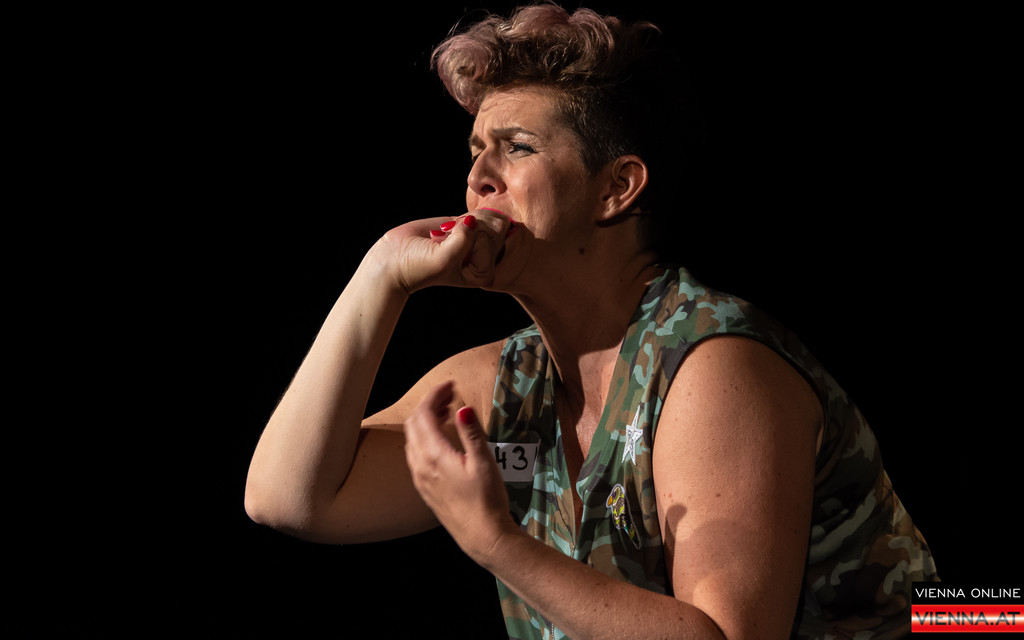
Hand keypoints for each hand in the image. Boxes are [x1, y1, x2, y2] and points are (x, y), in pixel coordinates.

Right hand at [376, 209, 512, 293]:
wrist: (395, 259)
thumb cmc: (419, 266)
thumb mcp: (444, 259)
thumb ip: (463, 240)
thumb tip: (474, 219)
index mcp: (484, 272)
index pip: (493, 240)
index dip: (469, 238)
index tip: (449, 250)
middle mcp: (485, 259)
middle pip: (496, 227)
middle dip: (471, 227)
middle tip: (449, 241)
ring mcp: (478, 242)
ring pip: (488, 217)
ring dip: (465, 221)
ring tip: (447, 237)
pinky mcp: (468, 229)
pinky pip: (478, 213)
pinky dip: (461, 217)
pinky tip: (447, 230)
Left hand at [403, 381, 515, 564]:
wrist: (482, 537)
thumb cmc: (487, 501)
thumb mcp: (484, 463)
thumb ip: (471, 433)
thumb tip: (462, 408)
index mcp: (434, 455)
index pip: (424, 414)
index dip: (436, 394)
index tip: (451, 385)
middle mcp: (420, 465)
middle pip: (414, 423)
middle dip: (429, 404)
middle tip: (451, 396)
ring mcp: (420, 478)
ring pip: (412, 439)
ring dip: (425, 421)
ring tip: (447, 413)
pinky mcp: (424, 488)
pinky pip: (415, 455)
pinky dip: (424, 438)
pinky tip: (442, 441)